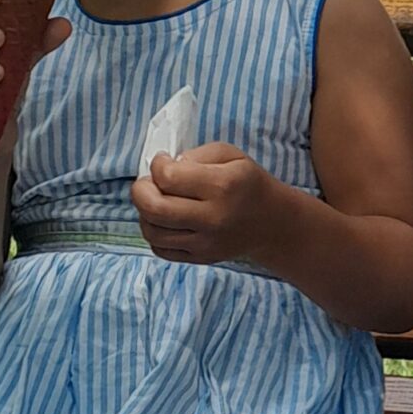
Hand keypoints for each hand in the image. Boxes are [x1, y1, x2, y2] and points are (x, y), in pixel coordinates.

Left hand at [131, 143, 281, 264]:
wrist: (272, 223)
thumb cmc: (248, 183)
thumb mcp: (230, 155)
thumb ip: (195, 155)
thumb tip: (165, 169)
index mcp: (221, 186)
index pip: (167, 177)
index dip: (157, 165)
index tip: (164, 162)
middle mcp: (212, 218)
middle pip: (153, 208)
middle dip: (140, 190)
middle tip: (149, 183)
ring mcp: (205, 243)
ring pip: (152, 232)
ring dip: (144, 212)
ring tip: (157, 201)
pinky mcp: (200, 258)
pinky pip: (160, 250)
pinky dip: (154, 233)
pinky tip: (165, 220)